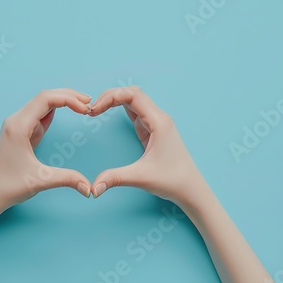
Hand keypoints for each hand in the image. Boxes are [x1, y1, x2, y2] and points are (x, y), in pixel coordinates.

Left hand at [0, 89, 92, 212]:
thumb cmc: (9, 186)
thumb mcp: (41, 180)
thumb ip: (68, 179)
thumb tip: (90, 188)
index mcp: (18, 126)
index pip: (46, 99)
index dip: (68, 99)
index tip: (85, 110)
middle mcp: (16, 121)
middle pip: (45, 96)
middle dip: (68, 96)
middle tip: (89, 102)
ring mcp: (17, 125)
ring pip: (42, 103)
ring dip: (62, 101)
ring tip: (82, 105)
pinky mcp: (20, 131)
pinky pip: (38, 114)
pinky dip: (54, 110)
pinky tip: (67, 110)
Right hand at [89, 86, 211, 209]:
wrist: (190, 189)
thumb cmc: (172, 181)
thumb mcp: (140, 177)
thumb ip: (114, 178)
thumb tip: (92, 188)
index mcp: (158, 122)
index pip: (132, 94)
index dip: (110, 97)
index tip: (94, 110)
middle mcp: (158, 118)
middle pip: (132, 93)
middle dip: (110, 96)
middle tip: (91, 110)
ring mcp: (156, 123)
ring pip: (133, 100)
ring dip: (114, 101)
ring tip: (96, 111)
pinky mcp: (152, 130)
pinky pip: (135, 111)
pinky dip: (120, 108)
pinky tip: (108, 114)